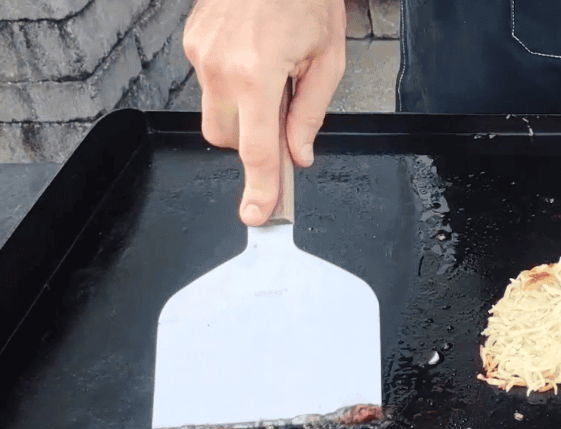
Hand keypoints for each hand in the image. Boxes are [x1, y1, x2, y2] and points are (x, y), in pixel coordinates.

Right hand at [183, 0, 345, 225]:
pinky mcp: (192, 40)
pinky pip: (208, 81)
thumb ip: (310, 113)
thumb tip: (299, 154)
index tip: (257, 213)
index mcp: (257, 73)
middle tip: (282, 119)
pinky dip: (232, 83)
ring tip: (272, 75)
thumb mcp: (327, 58)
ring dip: (241, 110)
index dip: (259, 187)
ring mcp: (199, 52)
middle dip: (250, 140)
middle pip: (225, 137)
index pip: (255, 149)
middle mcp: (219, 65)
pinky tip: (255, 56)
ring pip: (214, 111)